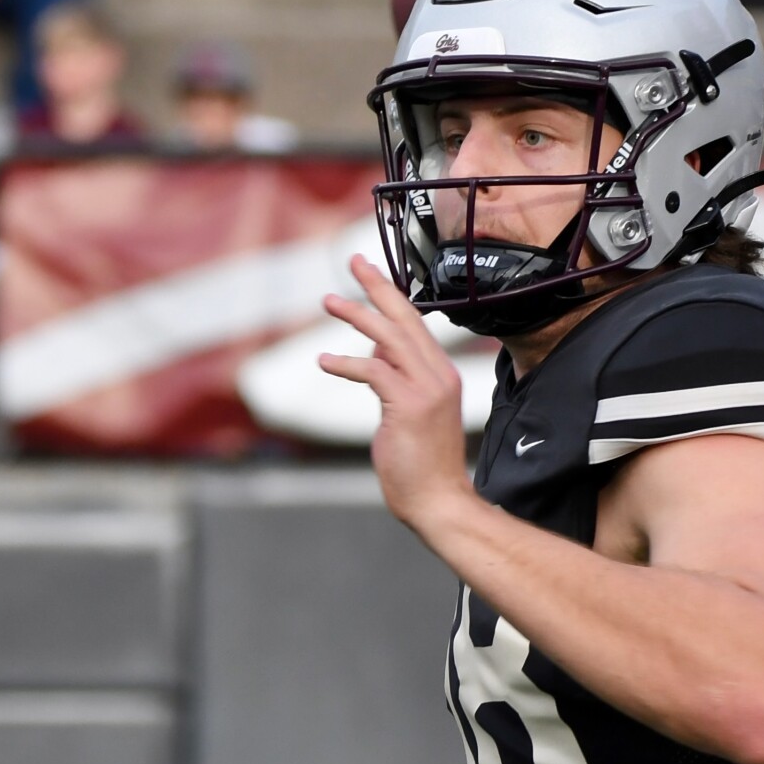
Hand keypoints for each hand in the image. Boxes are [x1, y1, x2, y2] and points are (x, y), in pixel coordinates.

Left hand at [318, 255, 477, 533]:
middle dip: (377, 287)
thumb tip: (374, 353)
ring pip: (390, 337)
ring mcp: (426, 389)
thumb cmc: (421, 465)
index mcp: (439, 374)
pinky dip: (346, 363)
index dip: (391, 296)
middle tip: (353, 262)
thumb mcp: (408, 412)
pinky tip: (324, 361)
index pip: (415, 324)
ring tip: (329, 302)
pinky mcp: (409, 406)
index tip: (370, 273)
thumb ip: (395, 380)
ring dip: (358, 315)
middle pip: (405, 319)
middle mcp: (437, 375)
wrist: (439, 501)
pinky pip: (373, 371)